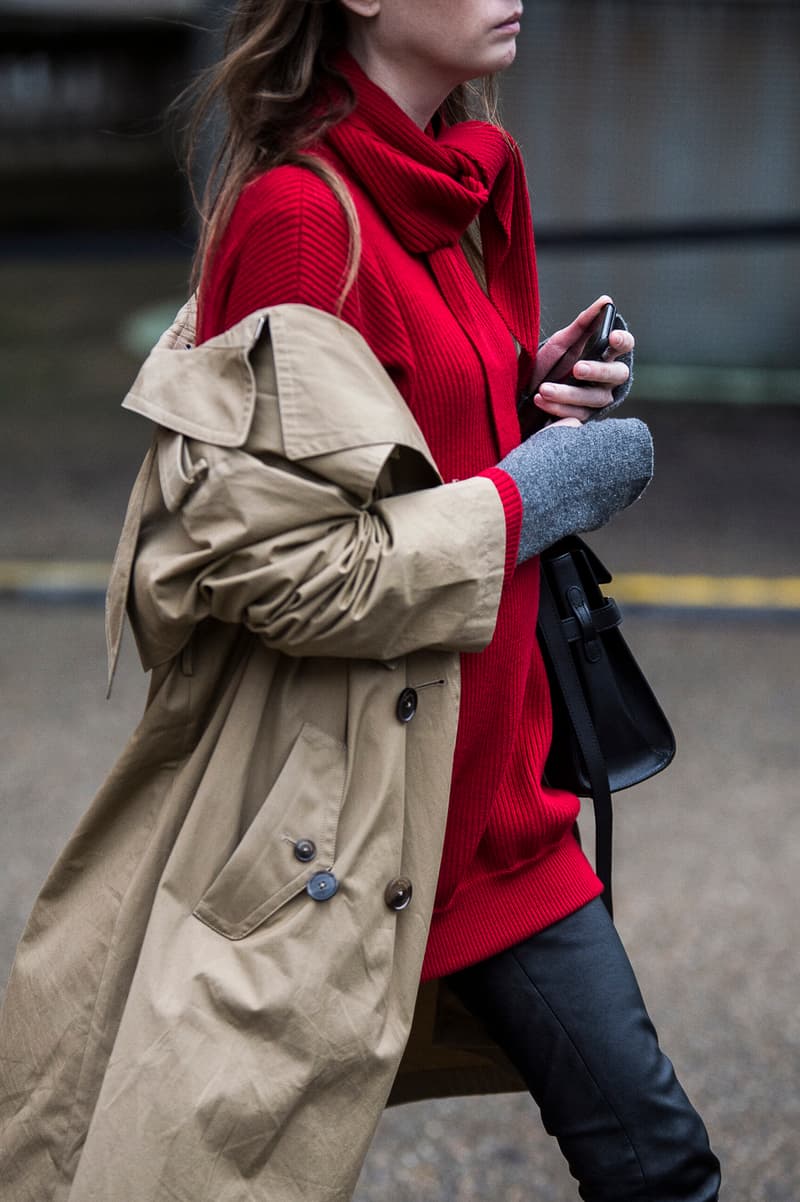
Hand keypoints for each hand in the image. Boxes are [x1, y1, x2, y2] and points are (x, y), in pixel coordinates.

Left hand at [528, 295, 634, 423]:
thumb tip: (605, 300)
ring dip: (568, 393)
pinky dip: (558, 408)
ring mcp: (598, 400)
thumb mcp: (563, 342)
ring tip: (544, 389)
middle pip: (616, 374)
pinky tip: (541, 400)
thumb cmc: (552, 363)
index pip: (625, 346)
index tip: (612, 337)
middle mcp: (608, 379)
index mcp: (607, 355)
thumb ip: (583, 323)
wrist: (529, 392)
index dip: (622, 342)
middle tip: (577, 368)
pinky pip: (577, 416)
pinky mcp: (585, 418)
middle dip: (597, 371)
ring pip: (594, 398)